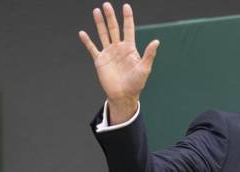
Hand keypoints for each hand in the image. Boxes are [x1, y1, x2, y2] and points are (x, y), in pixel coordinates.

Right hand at [78, 2, 158, 122]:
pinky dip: (87, 41)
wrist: (123, 96)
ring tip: (96, 11)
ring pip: (103, 34)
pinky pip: (92, 48)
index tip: (126, 6)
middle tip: (107, 5)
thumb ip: (149, 54)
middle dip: (110, 17)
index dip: (127, 18)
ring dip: (99, 23)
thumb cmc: (136, 84)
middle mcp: (118, 48)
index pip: (128, 29)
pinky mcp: (100, 61)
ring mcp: (108, 53)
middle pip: (114, 28)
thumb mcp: (145, 68)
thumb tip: (156, 41)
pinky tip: (82, 33)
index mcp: (130, 49)